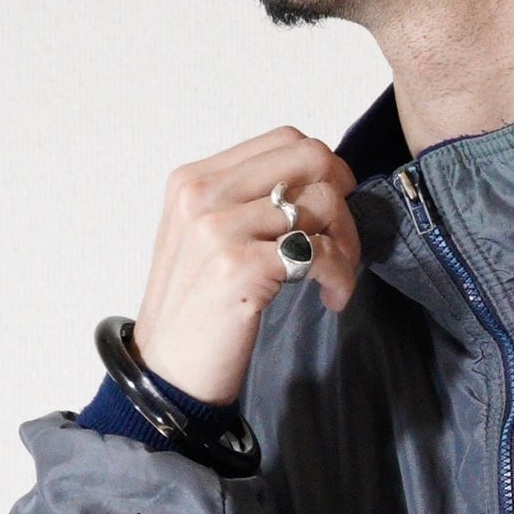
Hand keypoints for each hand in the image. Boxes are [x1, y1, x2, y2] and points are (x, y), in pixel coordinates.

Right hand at [131, 126, 362, 404]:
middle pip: (311, 158)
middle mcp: (203, 194)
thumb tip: (316, 186)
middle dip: (344, 200)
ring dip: (347, 245)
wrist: (167, 373)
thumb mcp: (207, 242)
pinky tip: (331, 298)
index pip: (285, 140)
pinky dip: (339, 276)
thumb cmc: (196, 313)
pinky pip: (320, 252)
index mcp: (194, 179)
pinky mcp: (239, 267)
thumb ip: (246, 205)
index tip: (332, 214)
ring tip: (334, 280)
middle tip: (342, 246)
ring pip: (323, 203)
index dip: (326, 172)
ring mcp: (218, 228)